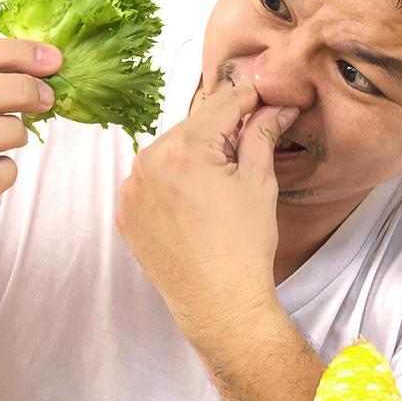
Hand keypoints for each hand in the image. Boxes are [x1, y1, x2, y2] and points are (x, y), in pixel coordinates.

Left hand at [116, 81, 299, 330]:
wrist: (218, 304)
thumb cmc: (243, 246)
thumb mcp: (259, 182)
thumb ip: (261, 134)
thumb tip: (276, 107)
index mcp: (184, 149)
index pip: (220, 105)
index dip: (247, 98)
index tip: (262, 96)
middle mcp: (148, 162)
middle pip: (192, 127)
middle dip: (219, 131)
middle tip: (246, 144)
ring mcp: (131, 190)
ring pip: (169, 153)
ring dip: (193, 155)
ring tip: (219, 183)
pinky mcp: (126, 213)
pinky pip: (151, 181)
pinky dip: (172, 181)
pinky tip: (195, 202)